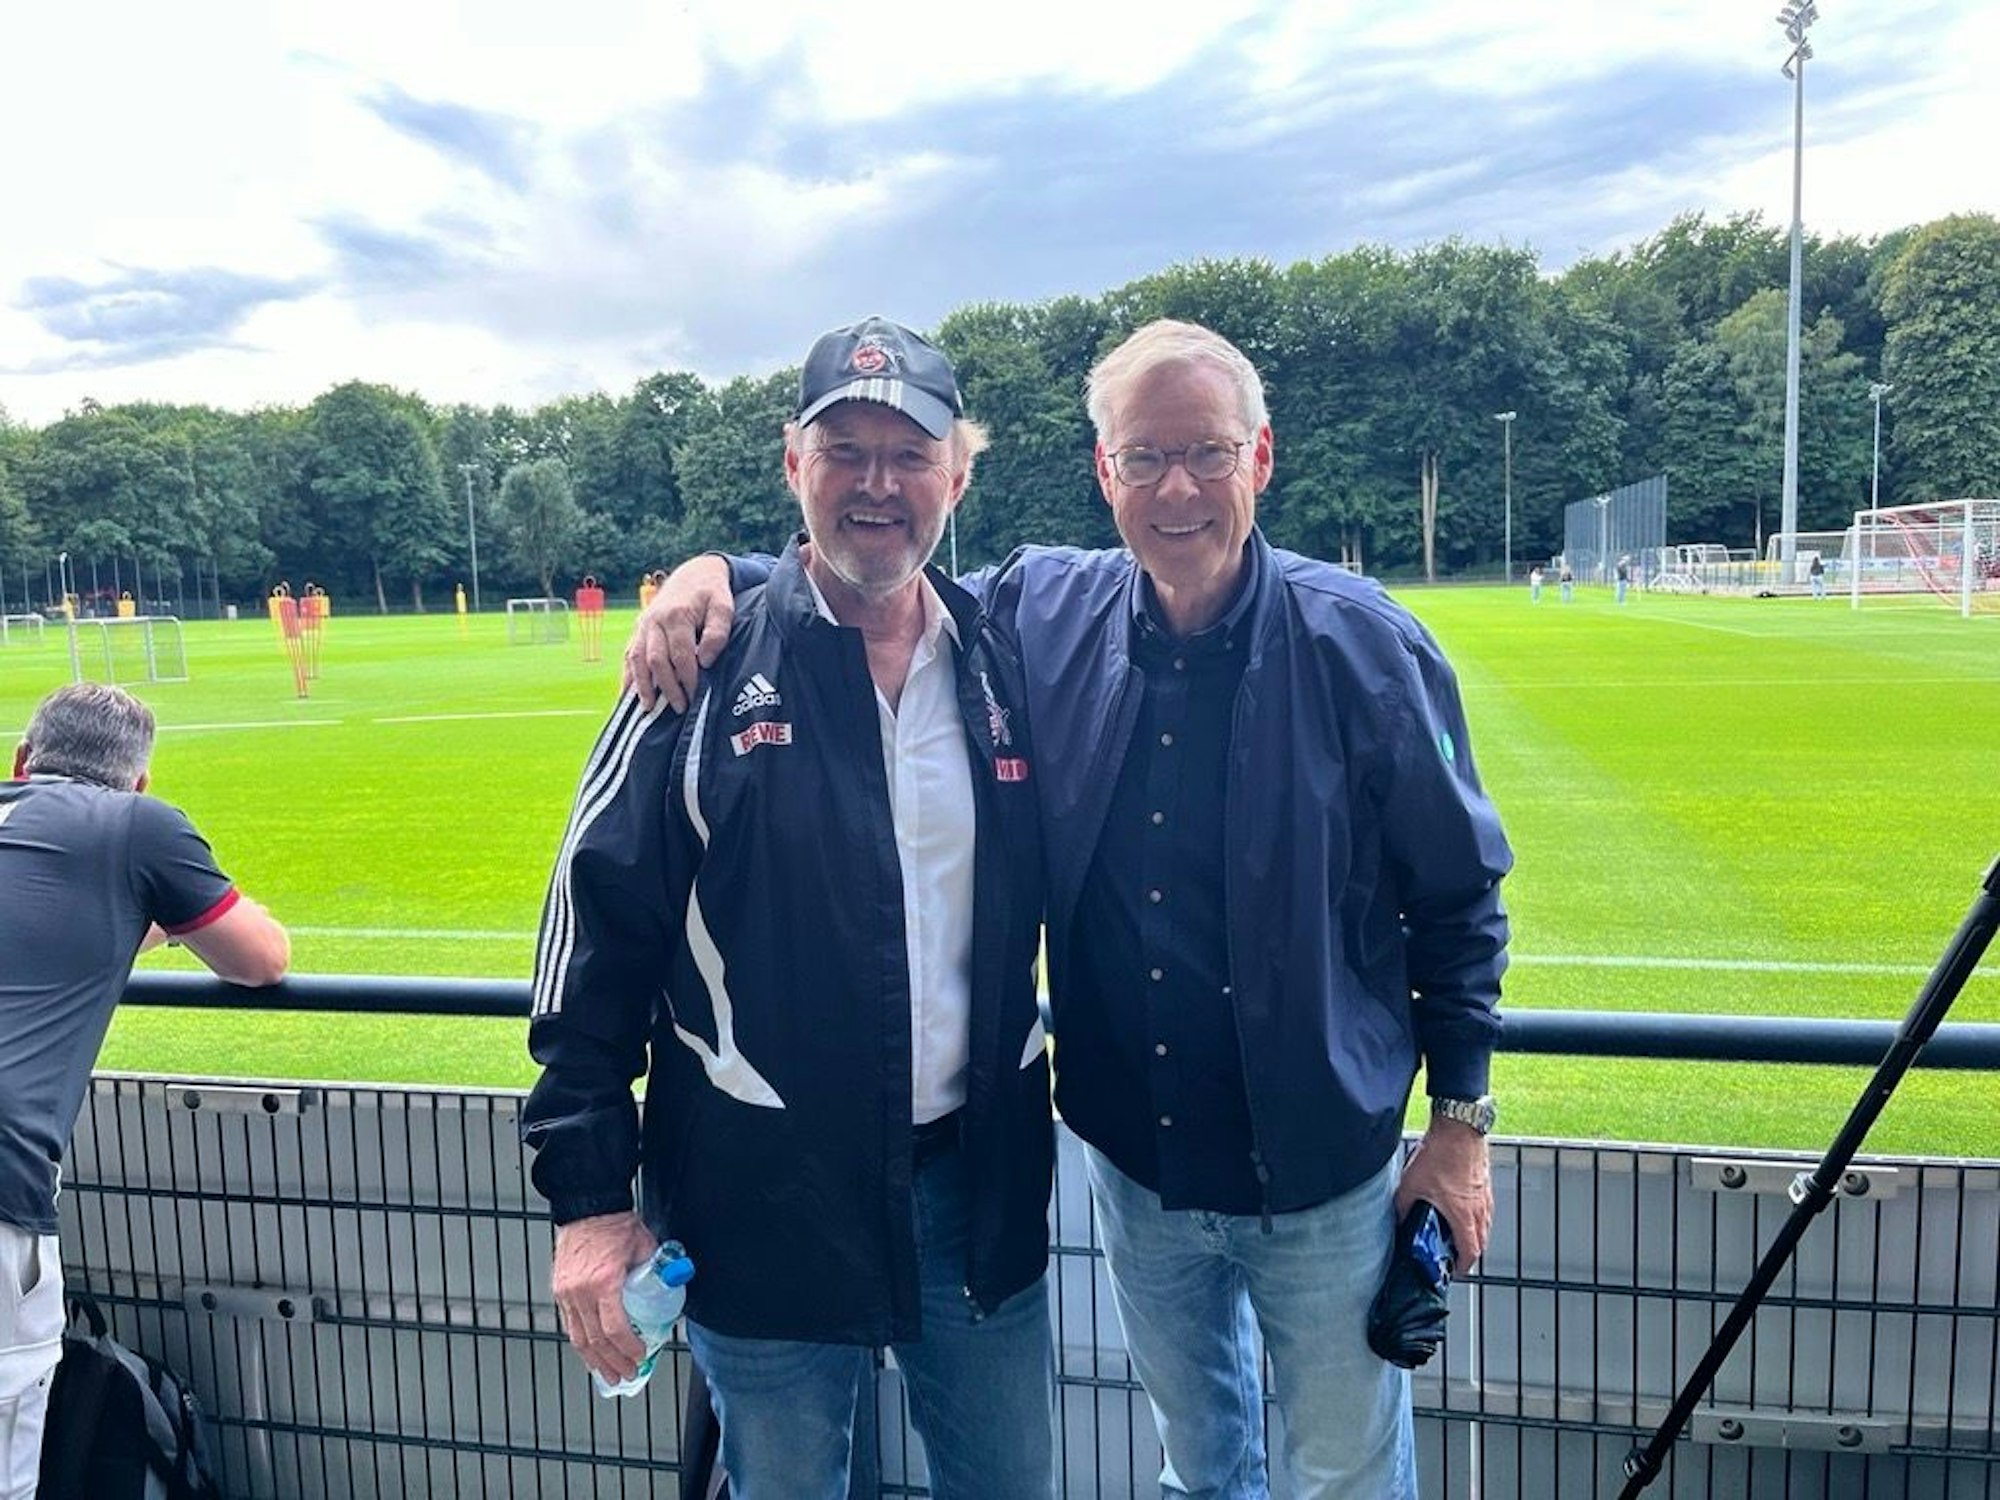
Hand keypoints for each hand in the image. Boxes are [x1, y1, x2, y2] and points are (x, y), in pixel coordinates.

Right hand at [551, 1211, 657, 1382]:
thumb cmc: (615, 1224)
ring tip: (607, 1375)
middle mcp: (581, 1291)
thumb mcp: (645, 1247)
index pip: (615, 1329)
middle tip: (626, 1376)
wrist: (588, 1206)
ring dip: (594, 1361)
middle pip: (596, 1341)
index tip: (639, 1357)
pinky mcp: (560, 1290)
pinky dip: (581, 1343)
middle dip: (612, 1363)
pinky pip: (569, 1325)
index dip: (628, 1349)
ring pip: (579, 1338)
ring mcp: (567, 1292)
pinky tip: (591, 1354)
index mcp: (604, 1282)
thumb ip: (658, 1270)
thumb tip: (674, 1284)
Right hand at [622, 556, 735, 712]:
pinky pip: (629, 656)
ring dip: (642, 686)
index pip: (680, 654)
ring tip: (649, 709)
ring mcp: (642, 625)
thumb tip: (705, 660)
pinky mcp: (637, 630)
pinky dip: (628, 676)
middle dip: (668, 687)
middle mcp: (654, 621)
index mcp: (676, 615)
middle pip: (656, 660)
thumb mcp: (723, 607)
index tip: (697, 696)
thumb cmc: (712, 594)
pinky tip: (628, 696)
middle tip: (681, 708)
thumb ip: (718, 632)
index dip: (688, 678)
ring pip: (637, 659)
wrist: (693, 575)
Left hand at [1395, 1118, 1491, 1265]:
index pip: (1470, 1252)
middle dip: (1468, 1252)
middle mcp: (1479, 1209)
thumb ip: (1403, 1206)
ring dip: (1473, 1234)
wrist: (1458, 1127)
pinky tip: (1460, 1207)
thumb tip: (1399, 1217)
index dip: (1462, 1266)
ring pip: (1485, 1226)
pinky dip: (1476, 1216)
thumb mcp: (1411, 1185)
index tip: (1453, 1269)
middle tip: (1453, 1254)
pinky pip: (1485, 1208)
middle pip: (1481, 1242)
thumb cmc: (1441, 1153)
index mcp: (1463, 1215)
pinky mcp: (1485, 1183)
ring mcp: (1485, 1195)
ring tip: (1455, 1232)